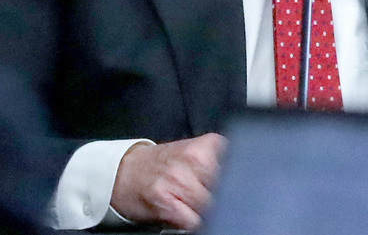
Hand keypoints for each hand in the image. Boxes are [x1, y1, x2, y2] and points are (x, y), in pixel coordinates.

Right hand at [110, 133, 226, 229]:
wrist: (124, 172)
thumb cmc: (160, 164)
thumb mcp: (192, 152)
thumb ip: (217, 161)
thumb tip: (243, 181)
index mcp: (203, 146)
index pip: (236, 169)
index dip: (236, 182)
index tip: (234, 188)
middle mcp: (191, 160)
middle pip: (225, 190)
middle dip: (221, 198)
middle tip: (207, 196)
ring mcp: (178, 181)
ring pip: (210, 207)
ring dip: (205, 211)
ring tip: (191, 203)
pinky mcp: (165, 202)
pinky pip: (192, 221)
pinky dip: (192, 222)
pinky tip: (183, 212)